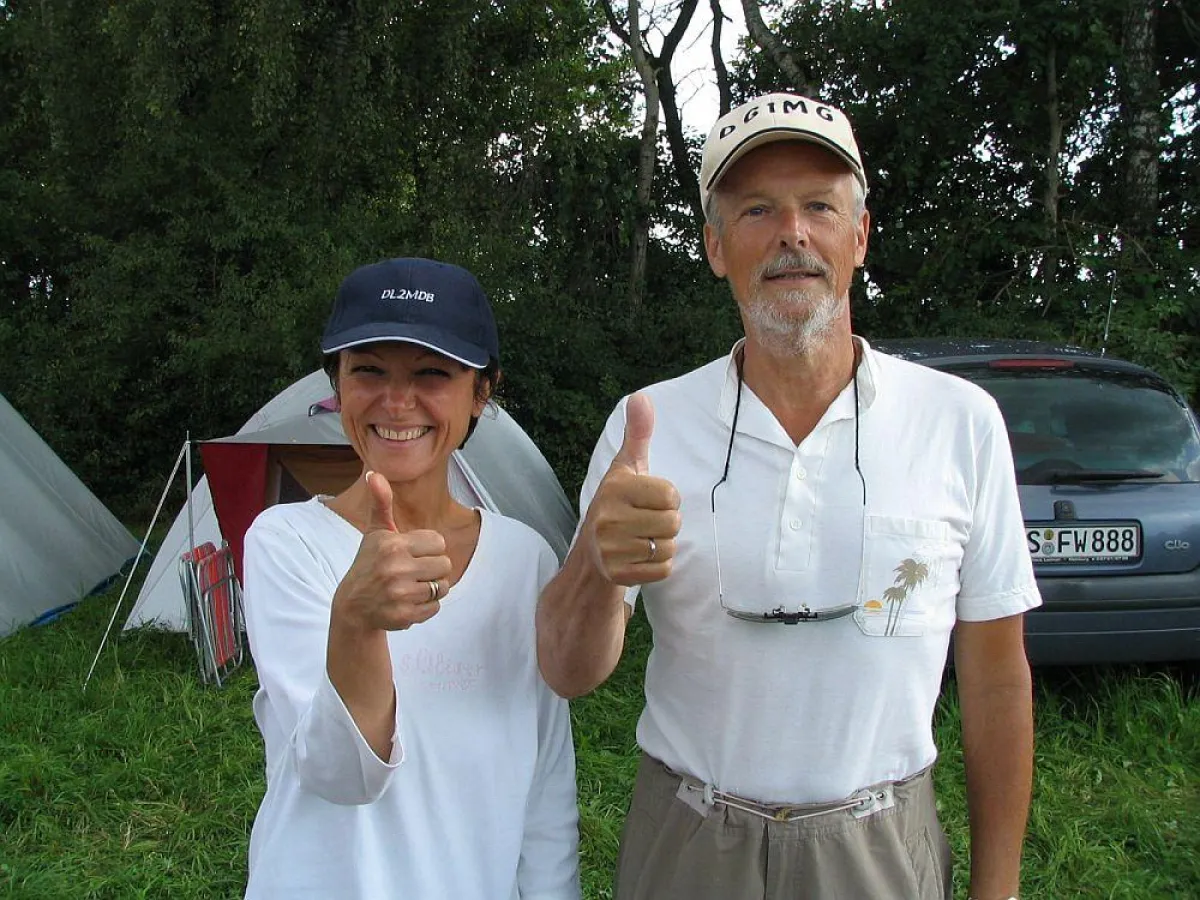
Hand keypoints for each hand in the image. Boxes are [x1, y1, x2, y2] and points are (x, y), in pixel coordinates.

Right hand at [331, 471, 452, 631]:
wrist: (353, 606)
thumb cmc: (369, 564)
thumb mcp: (375, 533)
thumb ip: (381, 503)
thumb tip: (373, 473)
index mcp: (393, 544)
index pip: (439, 542)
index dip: (429, 548)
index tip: (413, 553)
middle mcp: (397, 568)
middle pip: (445, 565)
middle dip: (433, 569)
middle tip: (414, 571)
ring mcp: (401, 594)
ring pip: (442, 587)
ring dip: (431, 588)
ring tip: (412, 586)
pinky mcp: (405, 616)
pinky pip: (436, 608)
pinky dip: (426, 606)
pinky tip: (408, 601)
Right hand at [583, 393, 680, 585]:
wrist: (591, 554)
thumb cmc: (617, 504)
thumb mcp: (626, 468)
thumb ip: (637, 433)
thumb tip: (641, 396)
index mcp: (616, 488)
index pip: (671, 495)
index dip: (667, 499)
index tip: (647, 501)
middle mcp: (609, 518)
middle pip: (673, 523)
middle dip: (666, 524)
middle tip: (644, 523)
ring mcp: (612, 549)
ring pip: (669, 547)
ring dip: (662, 545)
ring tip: (641, 539)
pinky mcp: (619, 575)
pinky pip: (664, 570)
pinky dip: (658, 566)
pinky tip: (640, 558)